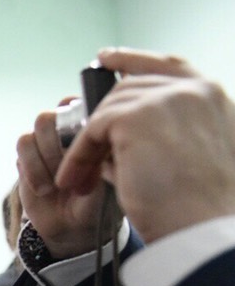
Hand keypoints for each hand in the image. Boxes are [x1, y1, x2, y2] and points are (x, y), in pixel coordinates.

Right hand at [16, 102, 115, 258]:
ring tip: (55, 186)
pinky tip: (44, 188)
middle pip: (48, 117)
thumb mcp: (106, 183)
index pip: (75, 105)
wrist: (73, 227)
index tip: (82, 145)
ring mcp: (42, 145)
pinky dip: (32, 171)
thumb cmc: (98, 203)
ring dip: (43, 161)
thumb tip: (83, 139)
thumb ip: (97, 159)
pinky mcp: (25, 160)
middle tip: (67, 170)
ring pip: (32, 134)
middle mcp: (63, 132)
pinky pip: (21, 150)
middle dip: (55, 147)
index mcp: (89, 129)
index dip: (73, 123)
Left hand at [57, 48, 234, 243]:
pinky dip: (77, 157)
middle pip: (128, 89)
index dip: (133, 60)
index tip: (105, 58)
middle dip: (98, 121)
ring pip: (106, 111)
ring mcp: (167, 98)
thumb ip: (155, 136)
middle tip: (77, 154)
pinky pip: (91, 130)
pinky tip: (72, 181)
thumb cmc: (196, 206)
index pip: (168, 65)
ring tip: (76, 179)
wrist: (201, 227)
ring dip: (85, 147)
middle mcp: (195, 90)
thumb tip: (107, 136)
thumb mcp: (185, 156)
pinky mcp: (136, 116)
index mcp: (212, 97)